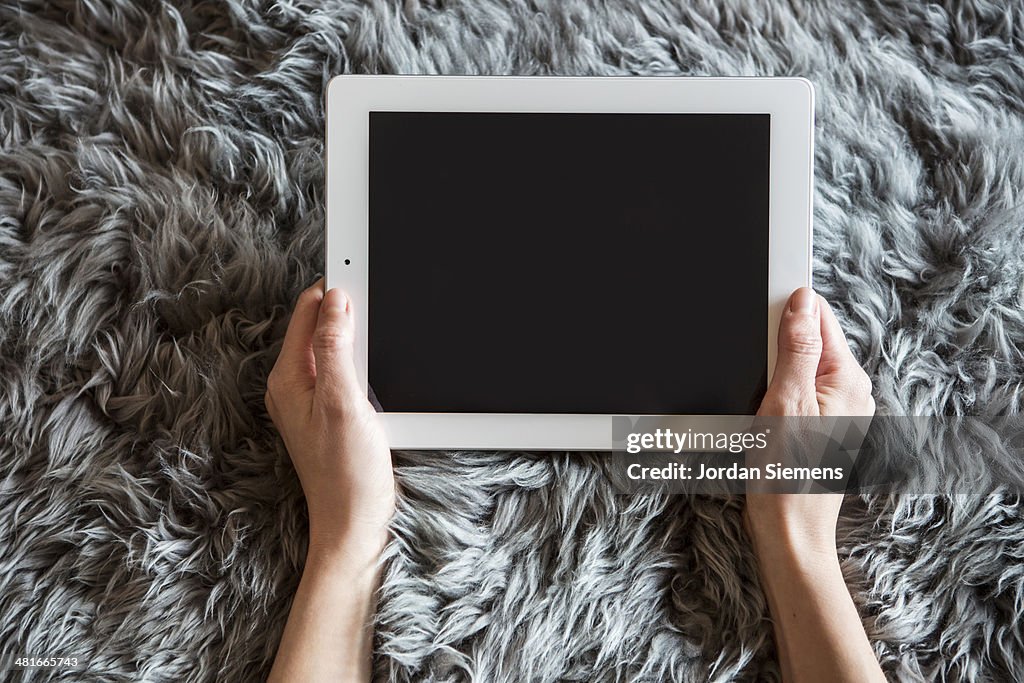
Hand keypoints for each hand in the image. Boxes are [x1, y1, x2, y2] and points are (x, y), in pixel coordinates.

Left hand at [264, 280, 394, 555]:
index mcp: (289, 379)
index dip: (334, 289)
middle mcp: (294, 386)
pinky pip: (343, 370)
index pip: (306, 311)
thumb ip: (335, 347)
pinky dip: (363, 361)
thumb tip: (335, 301)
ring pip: (334, 347)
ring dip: (358, 337)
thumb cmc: (347, 473)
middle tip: (377, 301)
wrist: (354, 523)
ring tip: (380, 330)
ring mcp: (312, 401)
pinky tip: (381, 369)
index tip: (360, 270)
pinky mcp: (332, 413)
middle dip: (348, 311)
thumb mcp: (343, 401)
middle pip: (319, 326)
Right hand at [745, 287, 874, 556]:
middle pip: (806, 342)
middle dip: (774, 351)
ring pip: (795, 368)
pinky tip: (763, 420)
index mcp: (848, 379)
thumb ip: (796, 347)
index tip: (760, 330)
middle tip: (760, 384)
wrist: (787, 529)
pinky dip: (773, 397)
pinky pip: (793, 393)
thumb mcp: (786, 400)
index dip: (785, 315)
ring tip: (761, 410)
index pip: (819, 318)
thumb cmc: (787, 474)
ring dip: (771, 377)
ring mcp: (835, 410)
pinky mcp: (818, 426)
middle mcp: (849, 391)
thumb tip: (802, 302)